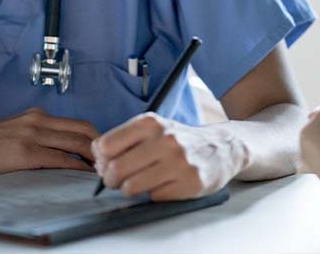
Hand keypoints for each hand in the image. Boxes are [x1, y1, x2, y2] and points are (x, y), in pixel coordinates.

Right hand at [0, 107, 98, 178]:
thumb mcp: (11, 133)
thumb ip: (33, 137)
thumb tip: (54, 151)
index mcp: (35, 116)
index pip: (77, 124)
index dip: (95, 139)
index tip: (105, 154)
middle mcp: (37, 120)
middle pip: (84, 130)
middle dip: (103, 147)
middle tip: (112, 163)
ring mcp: (31, 135)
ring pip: (76, 143)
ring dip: (94, 158)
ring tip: (104, 172)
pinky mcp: (23, 153)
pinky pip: (59, 159)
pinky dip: (76, 168)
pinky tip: (83, 177)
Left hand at [91, 112, 247, 200]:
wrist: (221, 147)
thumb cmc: (178, 139)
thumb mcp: (152, 128)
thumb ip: (124, 139)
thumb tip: (97, 160)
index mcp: (150, 122)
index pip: (106, 145)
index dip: (101, 159)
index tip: (106, 164)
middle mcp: (164, 139)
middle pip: (116, 168)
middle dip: (110, 179)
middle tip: (116, 180)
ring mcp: (179, 162)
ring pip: (132, 186)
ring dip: (129, 189)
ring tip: (138, 183)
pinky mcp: (190, 183)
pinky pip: (154, 197)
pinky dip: (152, 195)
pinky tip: (162, 185)